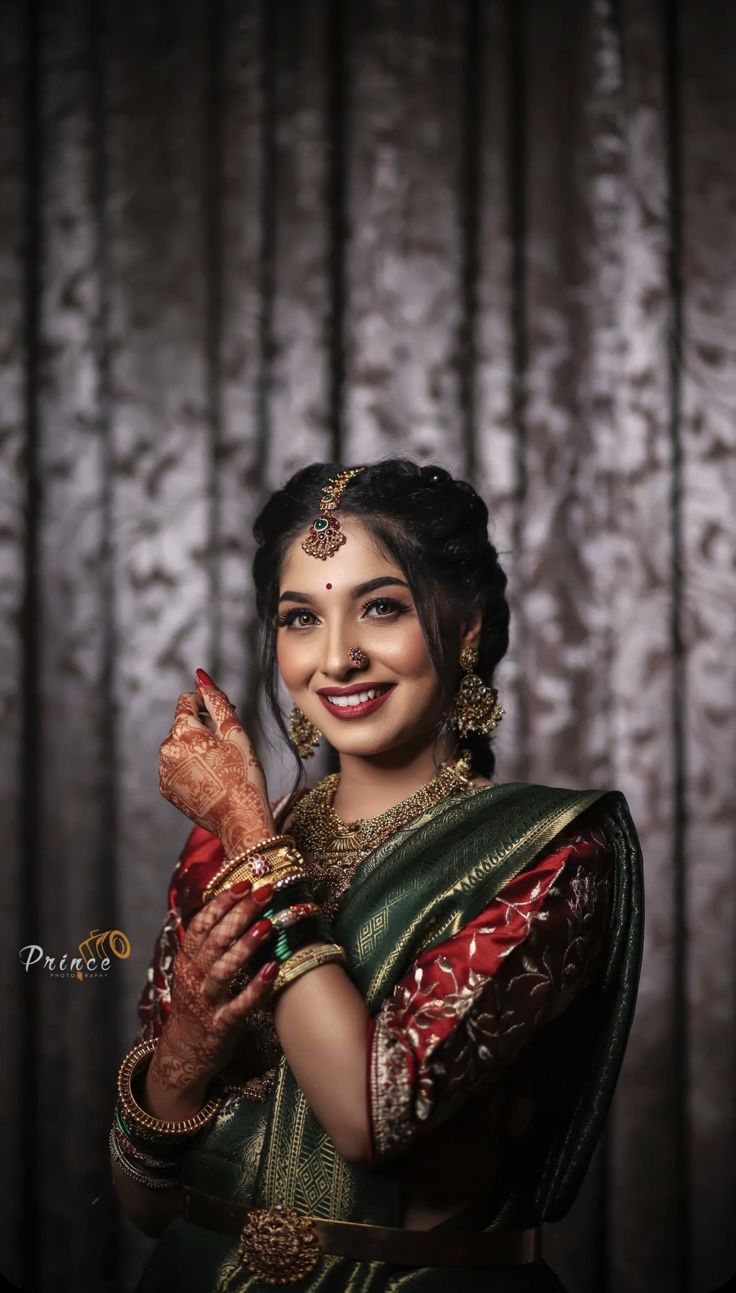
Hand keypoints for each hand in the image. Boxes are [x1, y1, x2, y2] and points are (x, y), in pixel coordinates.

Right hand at [149, 883, 277, 1095]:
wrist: (184, 1050)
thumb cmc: (197, 999)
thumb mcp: (193, 967)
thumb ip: (208, 939)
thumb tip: (233, 900)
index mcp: (186, 959)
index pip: (201, 923)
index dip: (222, 902)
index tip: (245, 883)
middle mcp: (193, 977)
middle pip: (215, 940)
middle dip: (240, 913)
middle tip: (264, 893)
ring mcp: (207, 1001)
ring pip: (223, 969)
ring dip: (245, 946)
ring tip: (267, 926)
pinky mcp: (221, 1025)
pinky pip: (240, 1005)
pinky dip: (256, 987)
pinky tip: (273, 970)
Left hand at [158, 669, 274, 854]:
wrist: (240, 818)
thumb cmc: (243, 773)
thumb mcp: (235, 732)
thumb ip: (216, 701)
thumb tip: (200, 677)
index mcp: (182, 731)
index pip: (187, 701)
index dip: (206, 704)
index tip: (224, 716)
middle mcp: (166, 749)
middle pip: (182, 725)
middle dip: (202, 728)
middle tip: (227, 745)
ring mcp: (163, 771)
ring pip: (179, 746)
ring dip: (195, 748)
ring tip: (219, 765)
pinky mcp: (166, 788)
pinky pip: (176, 767)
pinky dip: (190, 767)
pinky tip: (210, 778)